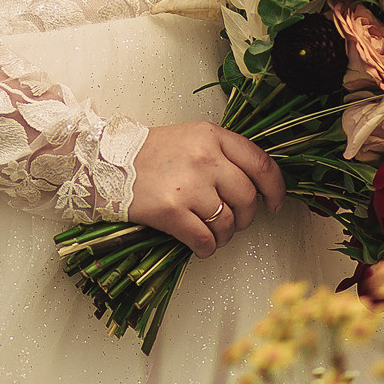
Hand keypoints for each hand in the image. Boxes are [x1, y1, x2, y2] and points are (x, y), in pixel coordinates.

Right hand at [127, 122, 284, 257]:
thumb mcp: (191, 138)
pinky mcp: (172, 211)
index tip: (274, 204)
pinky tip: (199, 244)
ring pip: (228, 223)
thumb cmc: (150, 153)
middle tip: (233, 221)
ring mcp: (189, 185)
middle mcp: (205, 158)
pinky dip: (207, 248)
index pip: (260, 163)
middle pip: (247, 198)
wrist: (108, 163)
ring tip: (210, 232)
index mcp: (211, 136)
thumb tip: (255, 187)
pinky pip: (205, 239)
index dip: (275, 189)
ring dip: (223, 235)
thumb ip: (222, 154)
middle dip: (245, 217)